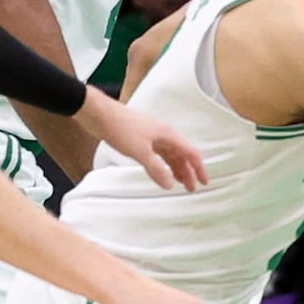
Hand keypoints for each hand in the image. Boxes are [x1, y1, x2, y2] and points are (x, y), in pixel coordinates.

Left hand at [81, 92, 206, 191]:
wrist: (99, 114)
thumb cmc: (120, 127)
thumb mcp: (140, 152)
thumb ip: (156, 169)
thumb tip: (170, 184)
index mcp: (168, 135)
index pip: (191, 153)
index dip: (199, 169)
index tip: (203, 182)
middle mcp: (163, 135)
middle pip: (181, 155)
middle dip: (188, 172)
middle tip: (190, 188)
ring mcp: (152, 136)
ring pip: (169, 155)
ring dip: (175, 169)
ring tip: (178, 183)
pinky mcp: (140, 139)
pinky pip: (157, 154)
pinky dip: (161, 165)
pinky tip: (159, 171)